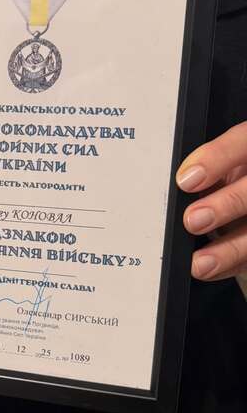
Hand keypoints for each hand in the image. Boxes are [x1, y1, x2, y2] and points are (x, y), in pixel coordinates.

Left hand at [177, 123, 246, 280]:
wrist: (239, 192)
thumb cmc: (220, 175)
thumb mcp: (215, 164)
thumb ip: (202, 168)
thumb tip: (173, 184)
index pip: (240, 143)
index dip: (216, 159)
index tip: (186, 180)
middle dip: (225, 205)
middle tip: (192, 220)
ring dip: (229, 249)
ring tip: (200, 262)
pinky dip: (231, 264)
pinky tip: (210, 269)